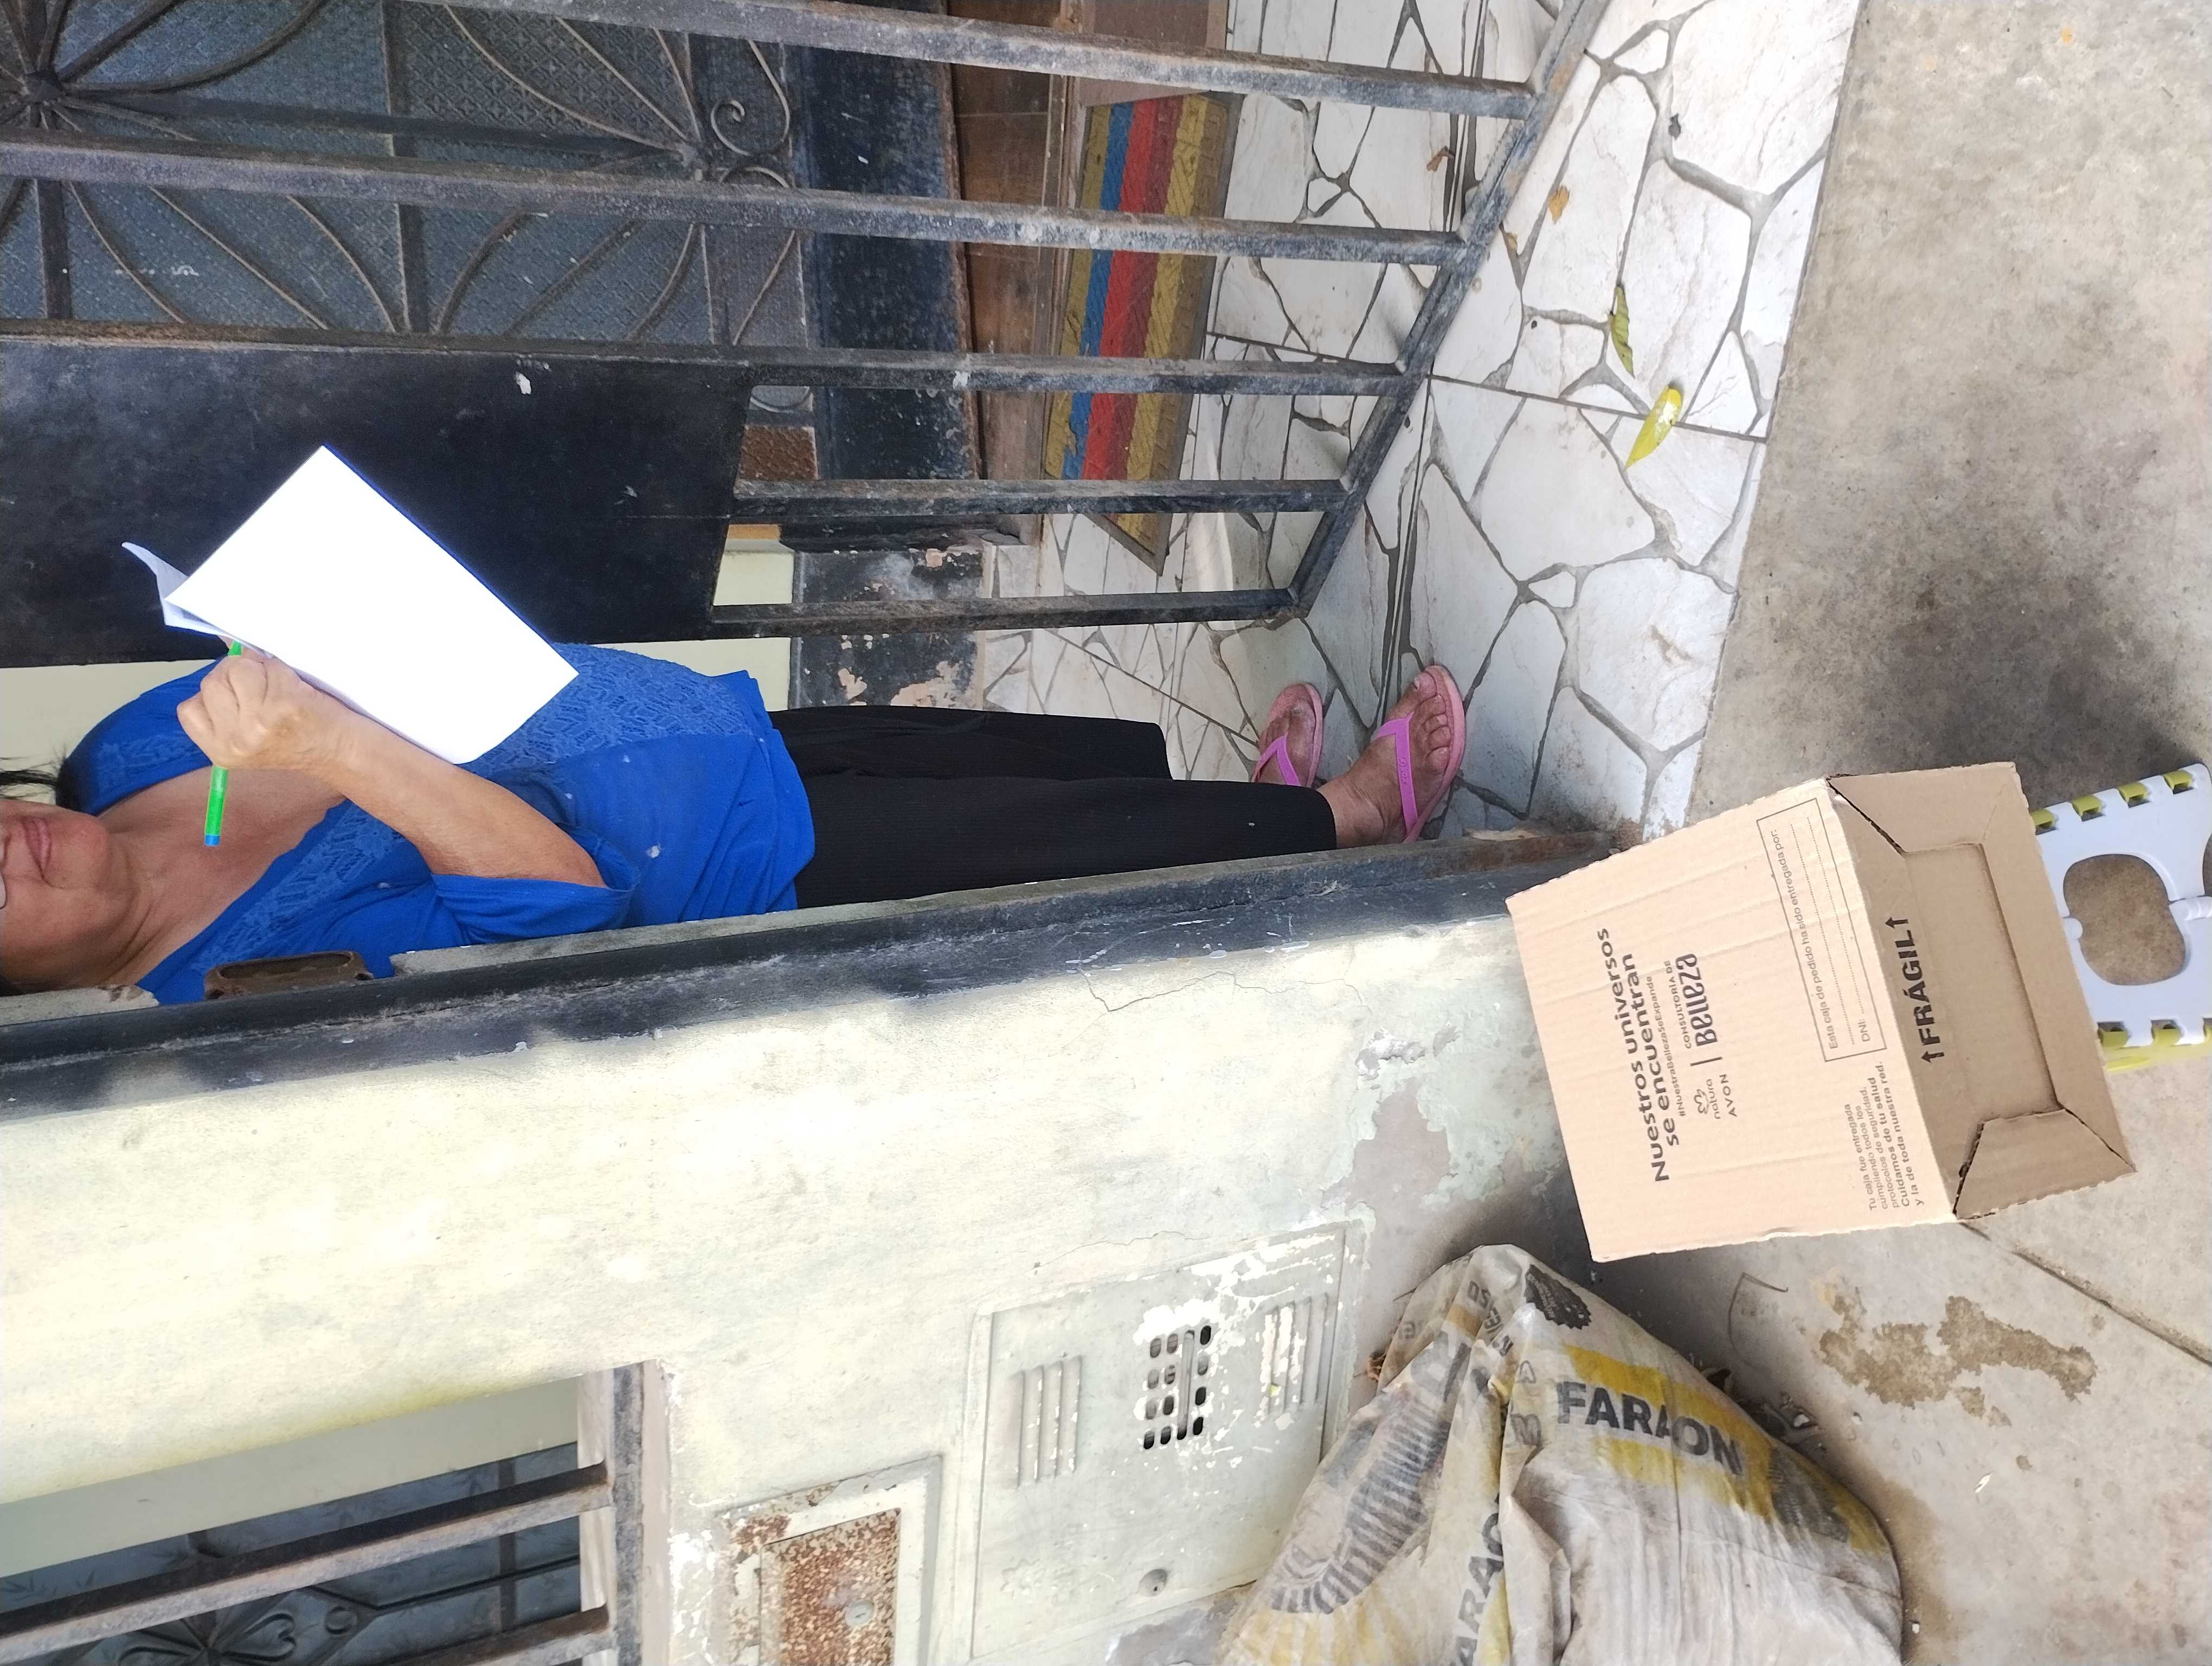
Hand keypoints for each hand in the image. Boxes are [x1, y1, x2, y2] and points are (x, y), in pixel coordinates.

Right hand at [178, 649, 362, 774]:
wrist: (341, 753)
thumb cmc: (298, 738)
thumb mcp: (249, 732)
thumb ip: (228, 702)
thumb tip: (223, 636)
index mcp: (219, 751)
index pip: (189, 709)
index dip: (215, 695)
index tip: (240, 701)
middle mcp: (234, 740)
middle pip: (211, 681)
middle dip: (237, 677)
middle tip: (265, 693)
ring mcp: (258, 723)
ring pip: (236, 668)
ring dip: (259, 670)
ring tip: (280, 690)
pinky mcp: (283, 704)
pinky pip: (269, 666)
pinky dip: (282, 669)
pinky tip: (295, 688)